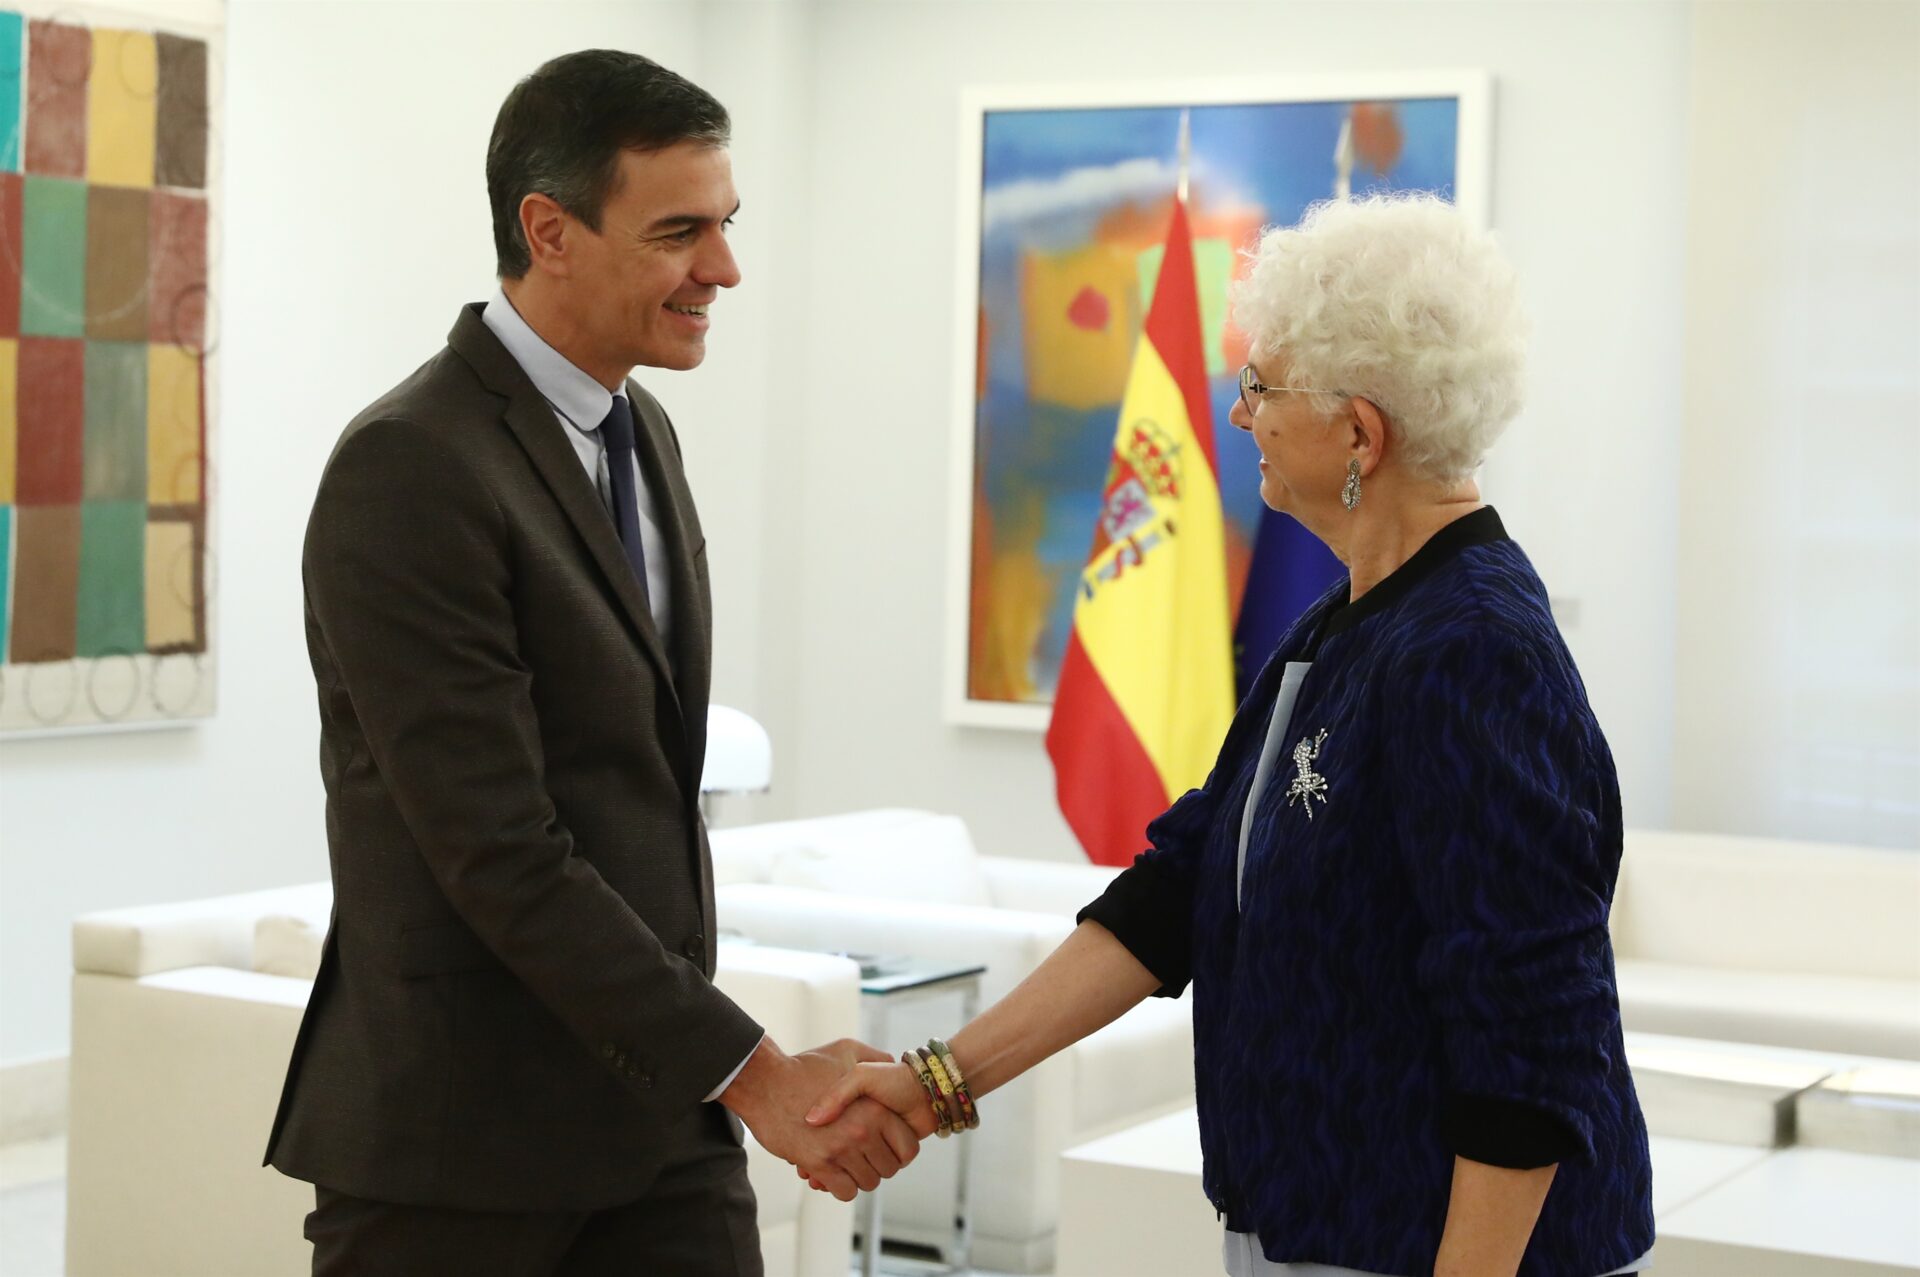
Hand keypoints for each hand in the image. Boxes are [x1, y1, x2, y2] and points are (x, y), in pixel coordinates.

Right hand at [720, 1038, 920, 1200]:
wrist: (764, 1082)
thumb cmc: (803, 1066)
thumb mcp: (847, 1050)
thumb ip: (875, 1058)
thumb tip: (893, 1065)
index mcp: (874, 1108)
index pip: (909, 1150)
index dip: (899, 1151)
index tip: (885, 1146)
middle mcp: (861, 1130)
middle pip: (888, 1169)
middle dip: (877, 1165)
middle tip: (863, 1155)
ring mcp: (840, 1149)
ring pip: (867, 1183)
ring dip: (858, 1176)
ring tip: (847, 1162)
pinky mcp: (818, 1164)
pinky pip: (844, 1191)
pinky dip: (841, 1187)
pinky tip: (832, 1172)